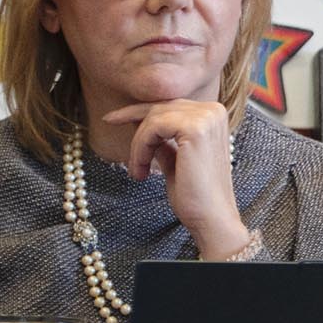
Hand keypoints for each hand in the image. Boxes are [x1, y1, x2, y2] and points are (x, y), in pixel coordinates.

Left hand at [104, 99, 248, 257]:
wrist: (211, 218)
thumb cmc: (195, 194)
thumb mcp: (175, 159)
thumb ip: (163, 139)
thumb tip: (140, 124)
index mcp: (213, 116)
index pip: (170, 105)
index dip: (139, 111)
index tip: (112, 117)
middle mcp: (213, 111)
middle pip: (160, 106)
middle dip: (132, 119)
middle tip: (109, 124)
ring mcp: (206, 118)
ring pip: (154, 117)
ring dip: (138, 144)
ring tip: (137, 170)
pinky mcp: (195, 129)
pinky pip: (153, 127)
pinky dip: (140, 148)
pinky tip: (141, 170)